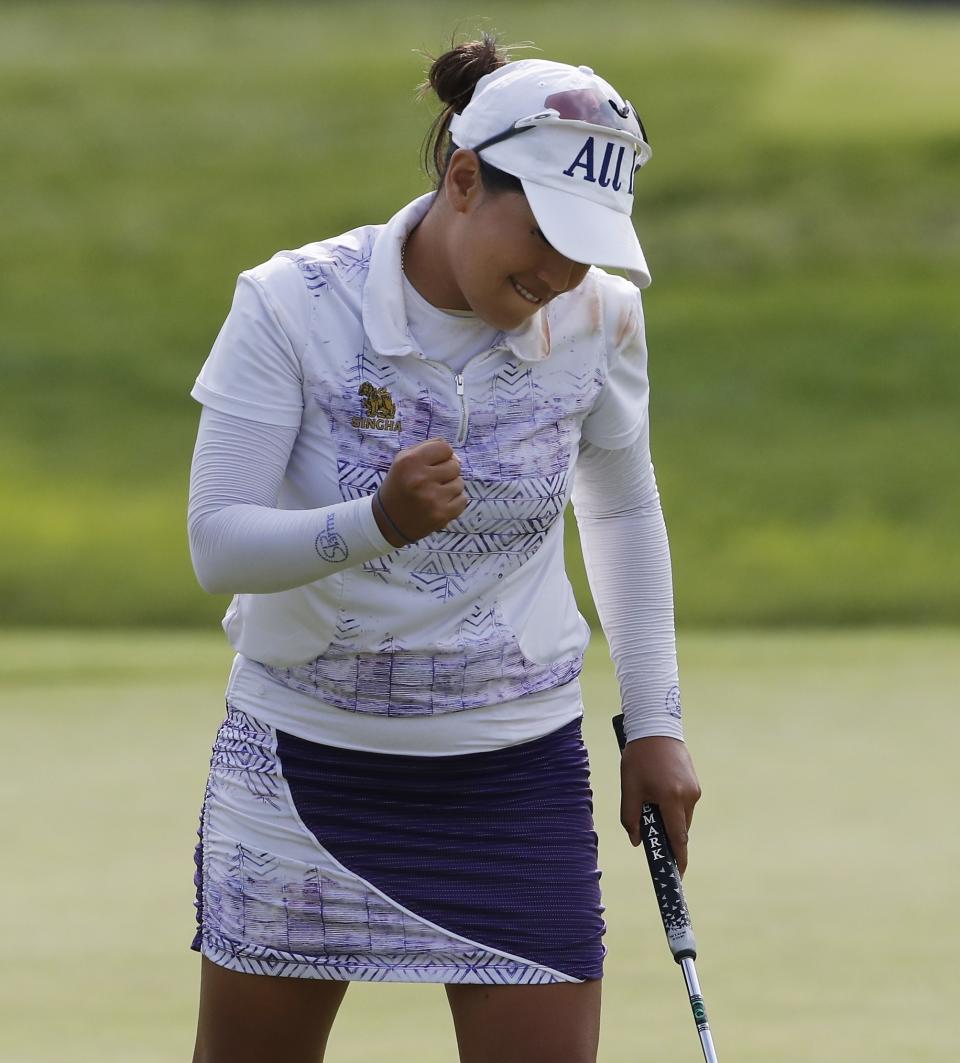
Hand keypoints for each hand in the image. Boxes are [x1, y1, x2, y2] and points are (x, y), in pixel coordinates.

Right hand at [374, 438, 466, 545]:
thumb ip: (429, 449)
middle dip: (446, 472)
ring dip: (450, 487)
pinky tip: (439, 504)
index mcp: (410, 461)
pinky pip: (462, 500)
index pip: (444, 447)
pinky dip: (454, 502)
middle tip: (433, 481)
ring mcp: (433, 498)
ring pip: (460, 483)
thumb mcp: (404, 461)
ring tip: (434, 494)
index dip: (442, 455)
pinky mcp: (442, 514)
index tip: (435, 464)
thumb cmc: (400, 486)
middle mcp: (421, 478)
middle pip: (455, 465)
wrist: (389, 521)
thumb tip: (457, 457)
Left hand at [620, 736, 700, 875]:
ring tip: (649, 802)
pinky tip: (658, 792)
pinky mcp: (695, 782)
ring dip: (669, 818)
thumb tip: (638, 842)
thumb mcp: (629, 788)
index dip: (678, 858)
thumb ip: (631, 818)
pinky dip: (673, 806)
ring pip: (683, 816)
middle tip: (651, 833)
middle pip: (680, 828)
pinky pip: (685, 803)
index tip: (677, 875)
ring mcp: (694, 789)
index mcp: (671, 798)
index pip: (678, 837)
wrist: (655, 728)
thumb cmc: (639, 758)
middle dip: (668, 835)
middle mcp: (688, 796)